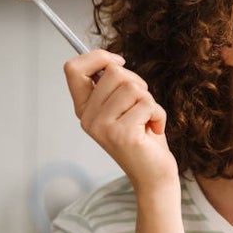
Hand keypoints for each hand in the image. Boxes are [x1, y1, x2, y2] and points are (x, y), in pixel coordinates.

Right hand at [63, 50, 176, 191]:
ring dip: (150, 101)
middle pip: (113, 72)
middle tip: (142, 107)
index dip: (98, 57)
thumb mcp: (123, 106)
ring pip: (132, 87)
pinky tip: (153, 131)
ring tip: (146, 121)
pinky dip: (159, 115)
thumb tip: (111, 60)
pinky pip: (147, 104)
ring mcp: (102, 127)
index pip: (73, 68)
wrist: (154, 175)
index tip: (119, 61)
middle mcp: (88, 118)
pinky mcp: (122, 134)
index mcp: (84, 108)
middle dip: (138, 83)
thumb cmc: (143, 138)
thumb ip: (113, 86)